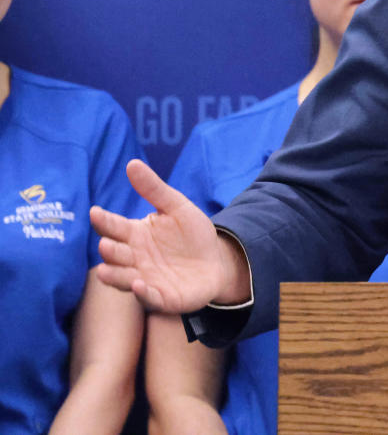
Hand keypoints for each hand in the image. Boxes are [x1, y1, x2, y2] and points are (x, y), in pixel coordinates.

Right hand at [89, 160, 249, 311]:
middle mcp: (135, 258)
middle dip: (109, 250)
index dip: (104, 221)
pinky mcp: (163, 297)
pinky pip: (149, 297)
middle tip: (106, 244)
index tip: (95, 212)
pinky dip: (143, 293)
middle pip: (115, 254)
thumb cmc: (192, 233)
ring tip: (104, 271)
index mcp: (136, 235)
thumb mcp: (177, 207)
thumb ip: (154, 189)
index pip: (114, 226)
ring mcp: (146, 279)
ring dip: (114, 275)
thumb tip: (132, 163)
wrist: (218, 261)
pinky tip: (139, 285)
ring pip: (123, 278)